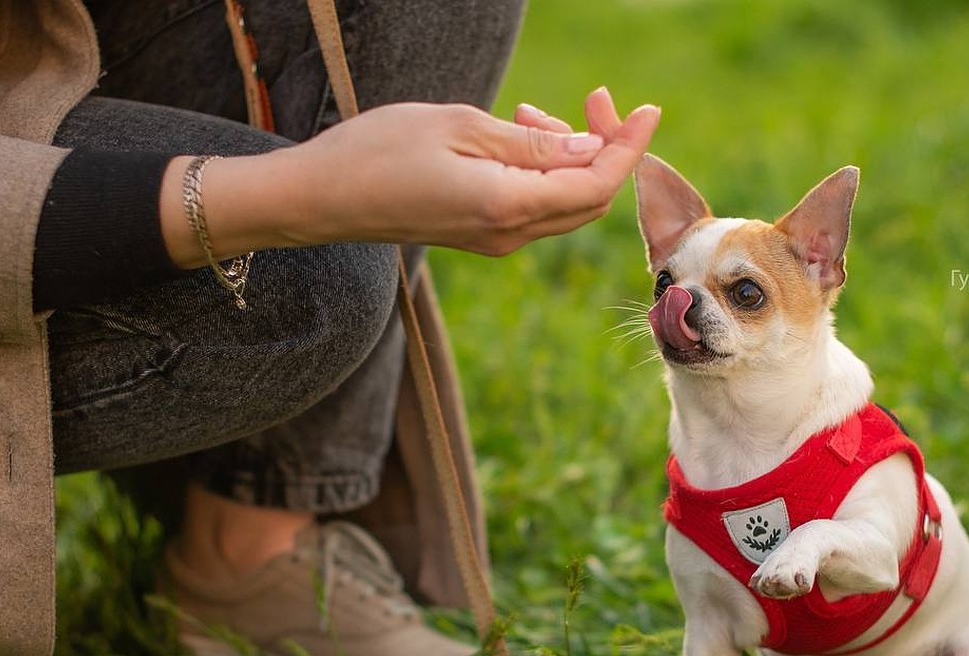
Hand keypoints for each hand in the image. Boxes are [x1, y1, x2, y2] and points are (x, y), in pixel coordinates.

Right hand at [161, 88, 659, 263]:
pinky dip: (544, 172)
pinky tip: (518, 135)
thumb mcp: (460, 127)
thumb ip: (531, 143)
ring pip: (565, 203)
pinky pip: (535, 207)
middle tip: (597, 101)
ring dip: (570, 157)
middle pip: (589, 198)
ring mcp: (496, 241)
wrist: (322, 199)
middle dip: (606, 149)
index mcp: (508, 206)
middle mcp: (509, 234)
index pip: (596, 183)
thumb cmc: (378, 152)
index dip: (628, 147)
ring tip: (532, 111)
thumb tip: (589, 148)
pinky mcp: (481, 236)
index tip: (646, 108)